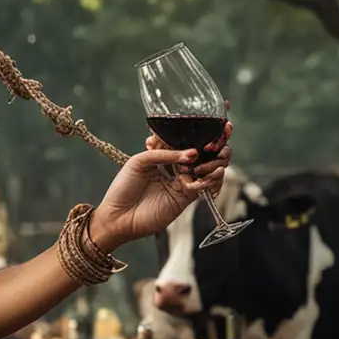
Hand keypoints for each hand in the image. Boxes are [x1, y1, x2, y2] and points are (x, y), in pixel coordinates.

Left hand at [87, 114, 231, 250]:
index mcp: (164, 153)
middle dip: (217, 142)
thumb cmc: (123, 188)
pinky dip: (212, 178)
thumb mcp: (139, 161)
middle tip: (221, 136)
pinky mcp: (186, 197)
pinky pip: (205, 185)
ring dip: (215, 160)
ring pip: (209, 167)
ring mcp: (183, 181)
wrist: (118, 217)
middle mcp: (176, 166)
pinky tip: (214, 171)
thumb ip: (165, 154)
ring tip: (210, 156)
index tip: (218, 121)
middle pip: (204, 152)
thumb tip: (193, 153)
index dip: (202, 130)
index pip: (187, 138)